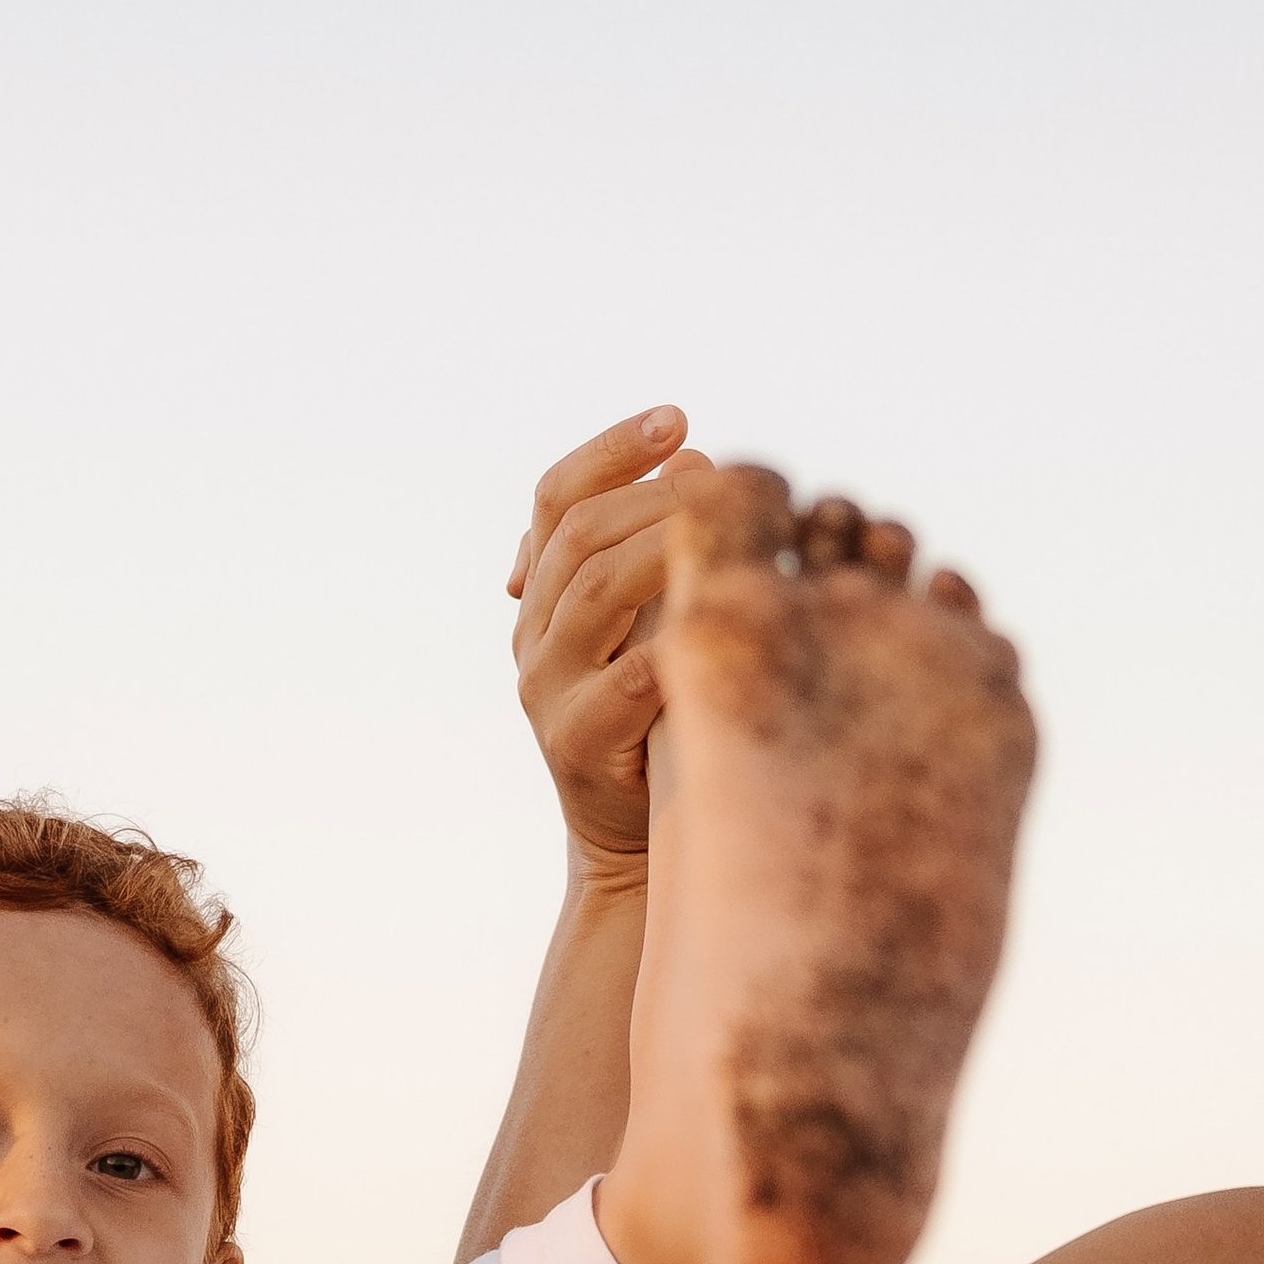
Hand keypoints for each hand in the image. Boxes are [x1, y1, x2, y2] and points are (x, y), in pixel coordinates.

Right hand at [506, 409, 717, 881]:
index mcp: (545, 596)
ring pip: (595, 588)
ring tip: (729, 537)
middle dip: (656, 494)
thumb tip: (699, 459)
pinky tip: (725, 619)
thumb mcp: (658, 621)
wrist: (636, 843)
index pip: (555, 498)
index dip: (612, 450)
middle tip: (725, 483)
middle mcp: (533, 635)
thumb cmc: (667, 719)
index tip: (678, 419)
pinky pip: (628, 677)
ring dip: (668, 547)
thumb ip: (663, 548)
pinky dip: (678, 643)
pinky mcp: (574, 744)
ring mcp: (546, 690)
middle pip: (578, 533)